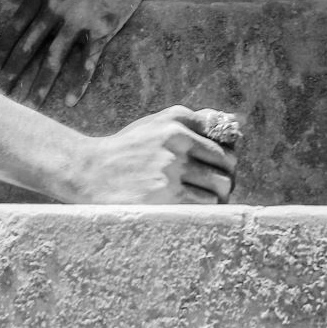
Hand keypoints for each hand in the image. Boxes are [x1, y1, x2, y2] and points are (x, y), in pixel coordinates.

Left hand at [0, 0, 168, 106]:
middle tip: (2, 92)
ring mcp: (80, 19)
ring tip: (32, 104)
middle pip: (30, 45)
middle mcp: (57, 6)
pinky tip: (70, 101)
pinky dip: (79, 82)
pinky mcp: (102, 29)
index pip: (15, 27)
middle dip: (14, 70)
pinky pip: (88, 61)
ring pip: (56, 57)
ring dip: (43, 83)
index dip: (1, 52)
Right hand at [66, 106, 236, 203]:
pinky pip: (207, 203)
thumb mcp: (157, 124)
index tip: (216, 165)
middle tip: (217, 186)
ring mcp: (171, 167)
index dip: (226, 153)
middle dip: (227, 175)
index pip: (224, 136)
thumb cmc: (129, 150)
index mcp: (176, 119)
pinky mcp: (167, 195)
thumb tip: (237, 122)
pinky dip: (207, 208)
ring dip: (219, 195)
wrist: (89, 172)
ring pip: (221, 184)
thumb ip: (195, 121)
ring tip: (205, 198)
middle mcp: (176, 138)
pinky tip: (193, 207)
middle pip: (228, 161)